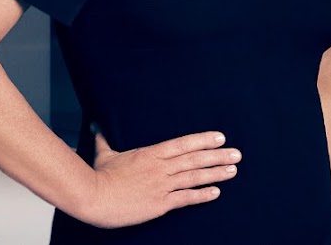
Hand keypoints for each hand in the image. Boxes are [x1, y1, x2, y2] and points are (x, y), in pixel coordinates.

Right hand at [71, 129, 240, 228]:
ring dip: (216, 173)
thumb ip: (105, 140)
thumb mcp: (104, 154)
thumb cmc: (99, 176)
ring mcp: (161, 185)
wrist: (94, 196)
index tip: (220, 137)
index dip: (203, 140)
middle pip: (194, 159)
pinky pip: (186, 198)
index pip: (182, 144)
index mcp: (149, 153)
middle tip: (236, 154)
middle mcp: (160, 168)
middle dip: (218, 156)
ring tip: (232, 170)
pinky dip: (202, 195)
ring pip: (194, 177)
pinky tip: (216, 193)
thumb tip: (97, 127)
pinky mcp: (160, 203)